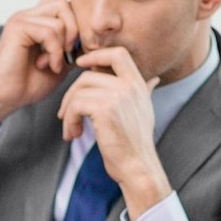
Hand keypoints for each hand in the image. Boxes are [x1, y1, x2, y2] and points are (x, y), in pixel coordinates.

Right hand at [0, 0, 81, 128]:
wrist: (7, 96)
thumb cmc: (30, 83)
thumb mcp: (60, 62)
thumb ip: (71, 46)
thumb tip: (91, 38)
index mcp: (37, 22)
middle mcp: (28, 15)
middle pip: (65, 4)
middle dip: (76, 29)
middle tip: (72, 52)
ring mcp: (22, 18)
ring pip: (60, 16)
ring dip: (64, 44)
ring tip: (55, 63)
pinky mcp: (18, 26)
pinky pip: (50, 30)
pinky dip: (54, 50)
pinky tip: (48, 64)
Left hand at [57, 46, 168, 219]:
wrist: (137, 166)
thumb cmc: (136, 143)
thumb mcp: (144, 111)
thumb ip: (145, 91)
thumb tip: (154, 79)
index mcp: (138, 84)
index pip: (118, 54)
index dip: (96, 55)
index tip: (81, 64)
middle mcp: (130, 86)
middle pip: (88, 75)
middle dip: (72, 94)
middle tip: (66, 114)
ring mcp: (118, 96)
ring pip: (79, 92)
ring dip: (68, 112)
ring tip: (71, 130)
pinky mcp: (105, 110)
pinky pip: (75, 105)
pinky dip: (69, 120)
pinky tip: (74, 134)